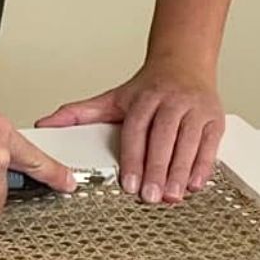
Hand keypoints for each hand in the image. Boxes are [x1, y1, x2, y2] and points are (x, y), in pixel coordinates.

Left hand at [36, 63, 224, 203]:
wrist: (185, 62)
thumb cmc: (149, 88)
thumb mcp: (112, 98)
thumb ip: (79, 115)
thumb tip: (45, 125)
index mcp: (144, 98)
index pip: (137, 129)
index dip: (134, 158)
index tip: (130, 184)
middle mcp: (172, 101)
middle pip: (164, 138)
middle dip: (157, 169)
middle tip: (150, 197)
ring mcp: (196, 108)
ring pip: (189, 142)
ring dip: (180, 172)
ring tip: (172, 196)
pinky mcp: (214, 118)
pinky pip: (210, 144)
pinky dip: (203, 166)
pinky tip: (194, 184)